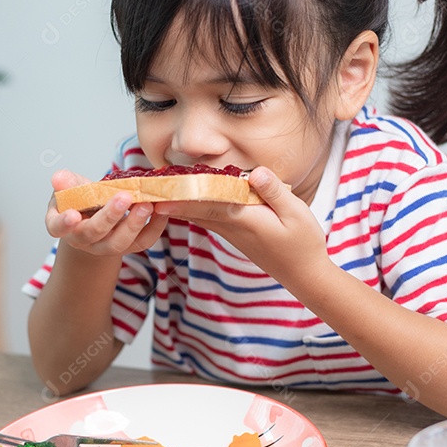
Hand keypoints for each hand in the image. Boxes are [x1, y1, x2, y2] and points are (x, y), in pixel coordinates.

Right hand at [46, 170, 167, 256]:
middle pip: (94, 234)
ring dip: (135, 224)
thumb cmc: (80, 200)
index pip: (58, 227)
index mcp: (63, 226)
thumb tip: (58, 178)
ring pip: (119, 243)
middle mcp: (83, 240)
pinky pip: (142, 242)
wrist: (95, 216)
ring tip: (147, 204)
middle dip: (110, 216)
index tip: (73, 215)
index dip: (64, 223)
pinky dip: (155, 227)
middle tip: (125, 197)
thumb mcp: (69, 188)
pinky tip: (161, 210)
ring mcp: (105, 246)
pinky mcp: (127, 246)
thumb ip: (66, 183)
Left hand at [152, 167, 327, 281]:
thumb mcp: (296, 213)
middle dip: (170, 197)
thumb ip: (274, 192)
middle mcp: (232, 226)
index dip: (182, 193)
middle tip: (143, 186)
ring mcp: (231, 232)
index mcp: (244, 218)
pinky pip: (206, 218)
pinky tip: (177, 202)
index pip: (207, 202)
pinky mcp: (234, 233)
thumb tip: (254, 172)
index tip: (159, 187)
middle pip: (194, 208)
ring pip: (197, 214)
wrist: (303, 274)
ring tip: (153, 190)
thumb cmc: (302, 243)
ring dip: (176, 203)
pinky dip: (190, 209)